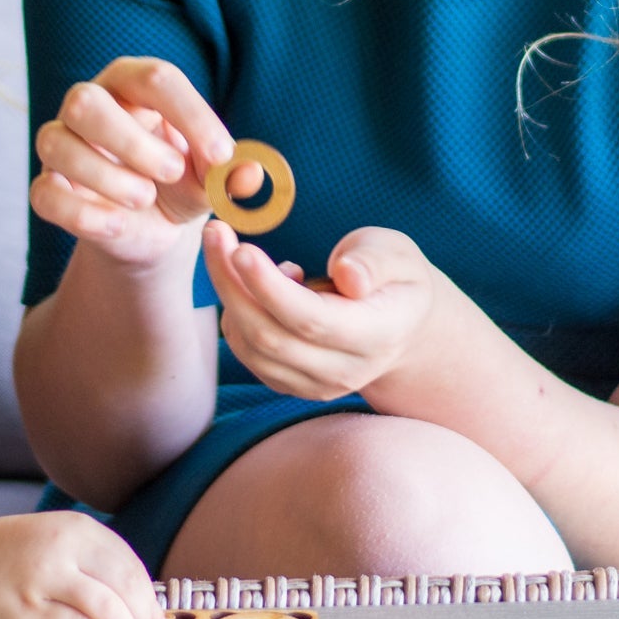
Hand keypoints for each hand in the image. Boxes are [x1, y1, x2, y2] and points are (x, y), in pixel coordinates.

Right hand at [0, 511, 160, 618]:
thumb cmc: (14, 558)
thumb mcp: (59, 544)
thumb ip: (98, 567)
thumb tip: (147, 611)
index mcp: (76, 528)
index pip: (131, 566)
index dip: (150, 599)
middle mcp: (63, 548)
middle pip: (127, 587)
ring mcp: (44, 579)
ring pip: (108, 610)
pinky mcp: (28, 611)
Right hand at [31, 58, 238, 270]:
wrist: (150, 227)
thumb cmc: (179, 182)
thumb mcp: (210, 178)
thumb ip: (229, 173)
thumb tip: (249, 173)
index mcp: (133, 86)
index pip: (155, 78)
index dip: (190, 114)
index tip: (221, 155)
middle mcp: (89, 105)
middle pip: (84, 101)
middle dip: (132, 142)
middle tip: (172, 172)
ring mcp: (60, 145)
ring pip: (56, 143)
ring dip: (107, 176)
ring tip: (145, 198)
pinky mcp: (47, 187)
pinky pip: (46, 194)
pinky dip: (83, 214)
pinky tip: (118, 224)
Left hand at [205, 222, 442, 405]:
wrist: (403, 327)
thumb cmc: (396, 279)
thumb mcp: (398, 254)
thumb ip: (374, 261)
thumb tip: (348, 277)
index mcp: (377, 335)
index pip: (311, 319)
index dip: (270, 287)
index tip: (241, 249)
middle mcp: (345, 370)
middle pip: (269, 335)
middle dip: (231, 282)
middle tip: (216, 233)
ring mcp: (316, 385)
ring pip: (250, 347)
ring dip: (228, 294)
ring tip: (235, 250)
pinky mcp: (291, 384)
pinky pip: (247, 353)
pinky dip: (236, 313)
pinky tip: (254, 283)